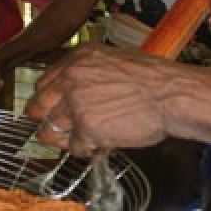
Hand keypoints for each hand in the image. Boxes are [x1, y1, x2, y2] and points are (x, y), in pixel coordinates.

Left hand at [24, 44, 172, 154]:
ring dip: (64, 140)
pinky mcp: (86, 129)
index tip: (52, 111)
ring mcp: (76, 104)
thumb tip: (79, 91)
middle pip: (38, 107)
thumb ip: (91, 73)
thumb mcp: (116, 61)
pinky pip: (74, 147)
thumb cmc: (155, 79)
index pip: (44, 83)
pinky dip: (87, 151)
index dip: (48, 101)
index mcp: (78, 59)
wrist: (171, 94)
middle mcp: (71, 79)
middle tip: (59, 131)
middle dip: (47, 122)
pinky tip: (101, 145)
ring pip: (49, 131)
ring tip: (83, 141)